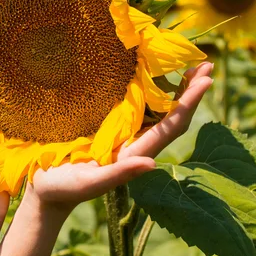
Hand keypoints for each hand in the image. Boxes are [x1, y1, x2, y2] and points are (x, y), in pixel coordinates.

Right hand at [28, 62, 213, 210]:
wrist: (47, 192)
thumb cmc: (65, 188)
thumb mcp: (90, 183)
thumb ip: (120, 174)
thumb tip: (153, 165)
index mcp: (135, 153)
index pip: (171, 125)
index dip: (190, 102)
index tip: (207, 78)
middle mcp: (136, 142)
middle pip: (172, 115)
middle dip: (191, 91)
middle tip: (207, 64)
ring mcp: (125, 135)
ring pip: (159, 110)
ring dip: (177, 88)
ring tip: (191, 66)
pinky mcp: (111, 129)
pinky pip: (138, 107)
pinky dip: (151, 90)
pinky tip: (151, 75)